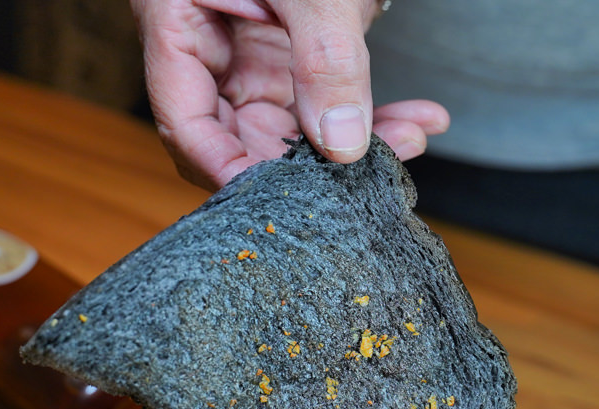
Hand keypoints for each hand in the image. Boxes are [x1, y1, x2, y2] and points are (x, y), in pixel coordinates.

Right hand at [131, 0, 448, 189]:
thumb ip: (323, 57)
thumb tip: (341, 146)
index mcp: (179, 20)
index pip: (186, 122)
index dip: (227, 170)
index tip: (286, 199)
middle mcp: (211, 46)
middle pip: (242, 135)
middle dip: (313, 160)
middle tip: (378, 166)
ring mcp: (252, 51)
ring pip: (293, 126)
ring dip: (355, 139)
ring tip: (414, 136)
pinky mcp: (292, 51)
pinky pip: (324, 99)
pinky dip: (371, 111)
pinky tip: (419, 117)